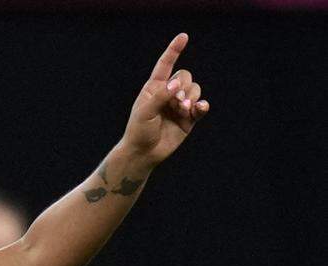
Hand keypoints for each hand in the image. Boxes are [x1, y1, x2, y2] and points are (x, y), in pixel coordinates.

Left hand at [120, 33, 209, 167]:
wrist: (144, 152)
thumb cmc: (139, 130)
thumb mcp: (145, 111)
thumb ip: (161, 96)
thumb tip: (177, 83)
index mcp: (154, 87)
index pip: (165, 65)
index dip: (174, 50)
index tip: (184, 36)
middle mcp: (168, 93)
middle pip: (186, 77)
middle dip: (185, 86)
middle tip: (177, 102)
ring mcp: (179, 105)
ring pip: (195, 90)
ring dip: (191, 98)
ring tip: (182, 110)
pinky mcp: (189, 118)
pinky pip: (201, 106)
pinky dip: (202, 106)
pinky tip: (199, 109)